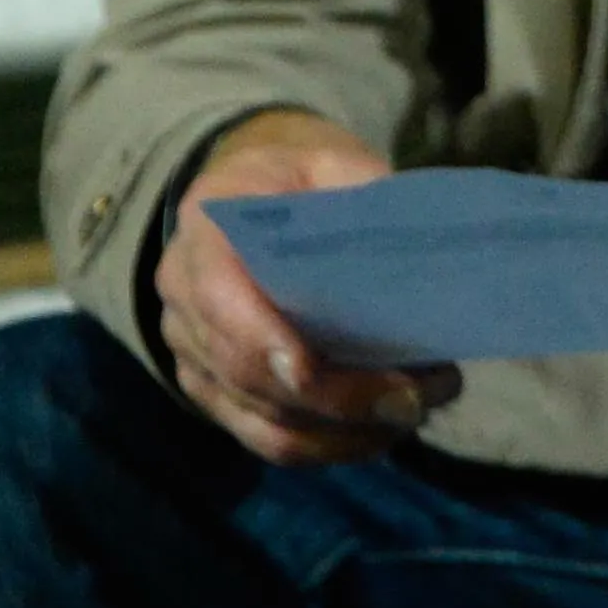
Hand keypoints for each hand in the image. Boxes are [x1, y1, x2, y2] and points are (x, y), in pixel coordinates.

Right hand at [154, 109, 459, 465]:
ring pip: (266, 423)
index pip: (221, 299)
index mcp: (207, 234)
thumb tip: (422, 240)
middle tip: (414, 398)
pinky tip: (385, 431)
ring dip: (347, 432)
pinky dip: (333, 446)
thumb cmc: (296, 180)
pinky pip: (271, 440)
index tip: (312, 370)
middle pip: (248, 375)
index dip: (262, 343)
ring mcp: (195, 357)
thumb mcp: (325, 161)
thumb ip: (360, 191)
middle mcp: (185, 302)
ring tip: (417, 410)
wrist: (251, 197)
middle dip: (336, 398)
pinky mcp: (219, 395)